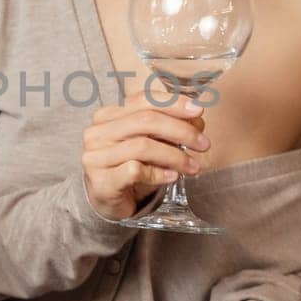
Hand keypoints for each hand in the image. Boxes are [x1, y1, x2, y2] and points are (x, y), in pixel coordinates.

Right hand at [81, 86, 208, 220]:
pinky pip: (135, 170)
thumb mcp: (150, 143)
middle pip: (145, 120)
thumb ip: (169, 128)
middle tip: (204, 144)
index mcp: (107, 116)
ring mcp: (96, 157)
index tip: (198, 111)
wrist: (106, 200)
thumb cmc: (129, 167)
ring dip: (175, 156)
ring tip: (193, 166)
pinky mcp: (101, 181)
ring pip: (143, 146)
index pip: (142, 100)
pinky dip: (159, 173)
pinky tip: (173, 176)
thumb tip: (197, 120)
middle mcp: (97, 132)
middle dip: (181, 130)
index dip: (173, 103)